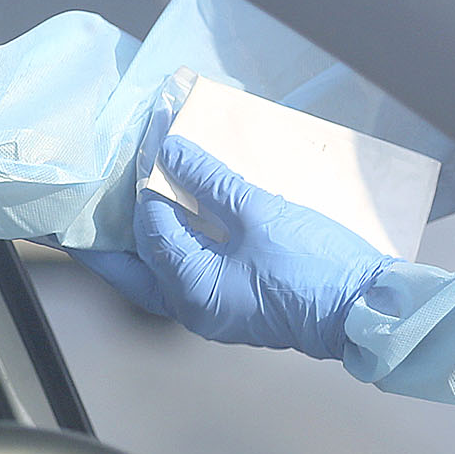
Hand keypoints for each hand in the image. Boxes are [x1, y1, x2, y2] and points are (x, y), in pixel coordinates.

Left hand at [77, 135, 394, 360]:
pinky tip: (180, 213)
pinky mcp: (234, 299)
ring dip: (147, 234)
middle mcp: (193, 307)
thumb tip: (173, 154)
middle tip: (89, 202)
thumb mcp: (260, 214)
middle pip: (136, 264)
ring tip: (127, 201)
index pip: (151, 230)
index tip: (149, 144)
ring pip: (161, 268)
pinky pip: (190, 268)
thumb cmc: (316, 270)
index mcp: (192, 291)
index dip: (147, 184)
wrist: (366, 309)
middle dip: (113, 231)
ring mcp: (213, 307)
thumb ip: (210, 182)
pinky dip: (179, 240)